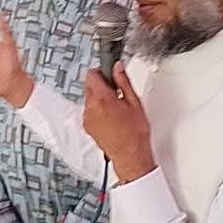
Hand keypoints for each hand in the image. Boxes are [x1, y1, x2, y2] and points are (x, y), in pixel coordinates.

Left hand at [83, 63, 155, 183]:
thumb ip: (123, 81)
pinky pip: (90, 112)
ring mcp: (87, 118)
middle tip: (116, 92)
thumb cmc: (135, 132)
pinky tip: (111, 118)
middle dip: (101, 85)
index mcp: (102, 98)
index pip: (92, 74)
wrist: (130, 154)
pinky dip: (97, 111)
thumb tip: (118, 68)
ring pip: (89, 99)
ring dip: (99, 99)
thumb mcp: (134, 102)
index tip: (109, 73)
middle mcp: (91, 108)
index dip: (102, 71)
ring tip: (116, 108)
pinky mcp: (87, 127)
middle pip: (89, 86)